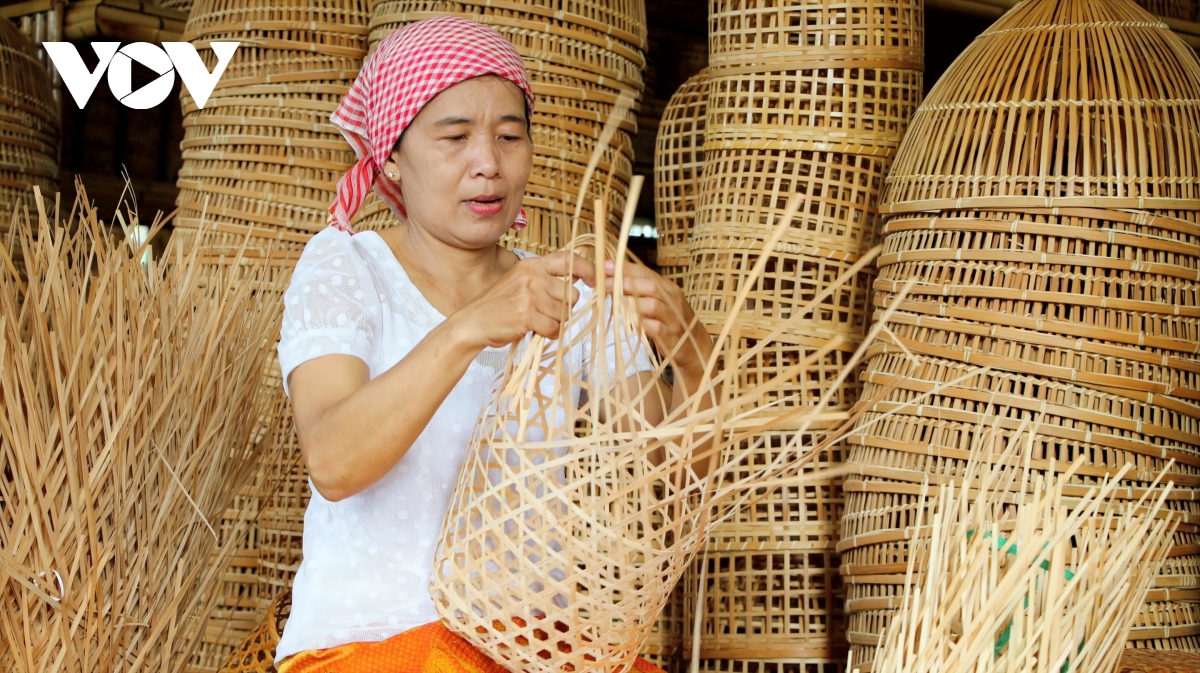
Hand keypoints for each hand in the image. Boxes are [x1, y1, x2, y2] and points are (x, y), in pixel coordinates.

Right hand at [449, 251, 596, 348]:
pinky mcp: (527, 314)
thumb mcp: (520, 282)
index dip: (588, 269)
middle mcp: (532, 276)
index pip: (569, 260)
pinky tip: (535, 331)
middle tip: (545, 314)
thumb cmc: (498, 306)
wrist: (473, 323)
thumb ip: (545, 279)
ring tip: (536, 322)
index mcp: (532, 265)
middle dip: (564, 309)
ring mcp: (529, 295)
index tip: (596, 281)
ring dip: (554, 323)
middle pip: (572, 295)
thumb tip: (578, 280)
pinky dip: (549, 334)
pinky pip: (554, 328)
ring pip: (564, 314)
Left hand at [601, 259, 713, 376]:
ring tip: (615, 305)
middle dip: (626, 283)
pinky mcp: (671, 338)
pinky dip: (642, 325)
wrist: (695, 347)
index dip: (626, 269)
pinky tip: (631, 324)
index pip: (646, 273)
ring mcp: (673, 319)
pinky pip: (656, 328)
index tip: (607, 266)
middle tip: (606, 284)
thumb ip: (641, 292)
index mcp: (668, 289)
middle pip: (650, 287)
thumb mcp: (661, 302)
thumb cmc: (672, 322)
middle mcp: (673, 301)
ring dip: (632, 304)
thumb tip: (613, 281)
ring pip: (653, 305)